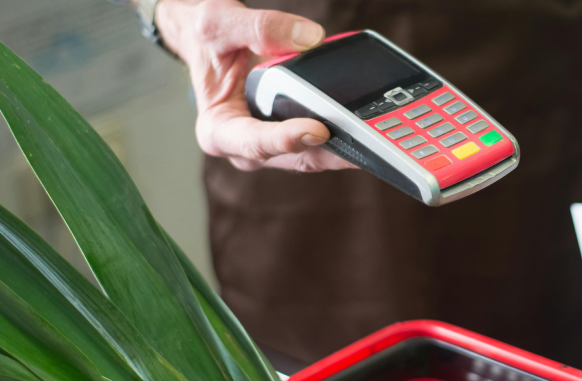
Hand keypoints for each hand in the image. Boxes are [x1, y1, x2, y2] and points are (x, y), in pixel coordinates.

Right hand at [156, 0, 354, 171]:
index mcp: (218, 130)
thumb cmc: (207, 39)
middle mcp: (244, 148)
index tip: (317, 129)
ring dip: (343, 150)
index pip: (255, 142)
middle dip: (329, 151)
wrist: (208, 44)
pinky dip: (342, 137)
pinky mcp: (290, 138)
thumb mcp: (219, 23)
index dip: (287, 139)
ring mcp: (270, 147)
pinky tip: (366, 128)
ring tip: (374, 140)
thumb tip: (310, 37)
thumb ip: (261, 27)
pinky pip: (320, 144)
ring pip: (312, 156)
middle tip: (363, 142)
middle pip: (293, 157)